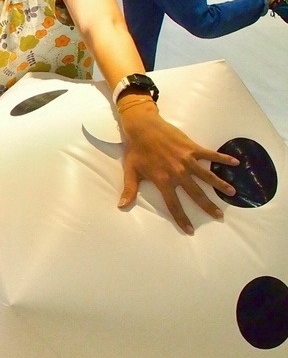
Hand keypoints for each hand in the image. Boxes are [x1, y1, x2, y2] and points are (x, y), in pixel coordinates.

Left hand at [117, 99, 238, 233]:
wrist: (142, 127)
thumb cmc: (136, 150)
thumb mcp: (131, 171)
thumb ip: (129, 190)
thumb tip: (121, 207)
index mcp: (163, 181)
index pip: (174, 204)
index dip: (182, 218)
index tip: (191, 230)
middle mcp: (178, 173)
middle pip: (196, 194)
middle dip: (208, 206)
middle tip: (219, 216)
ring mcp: (187, 160)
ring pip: (207, 176)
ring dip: (220, 185)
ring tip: (232, 193)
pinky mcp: (192, 148)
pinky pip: (211, 154)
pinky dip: (223, 158)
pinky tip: (236, 163)